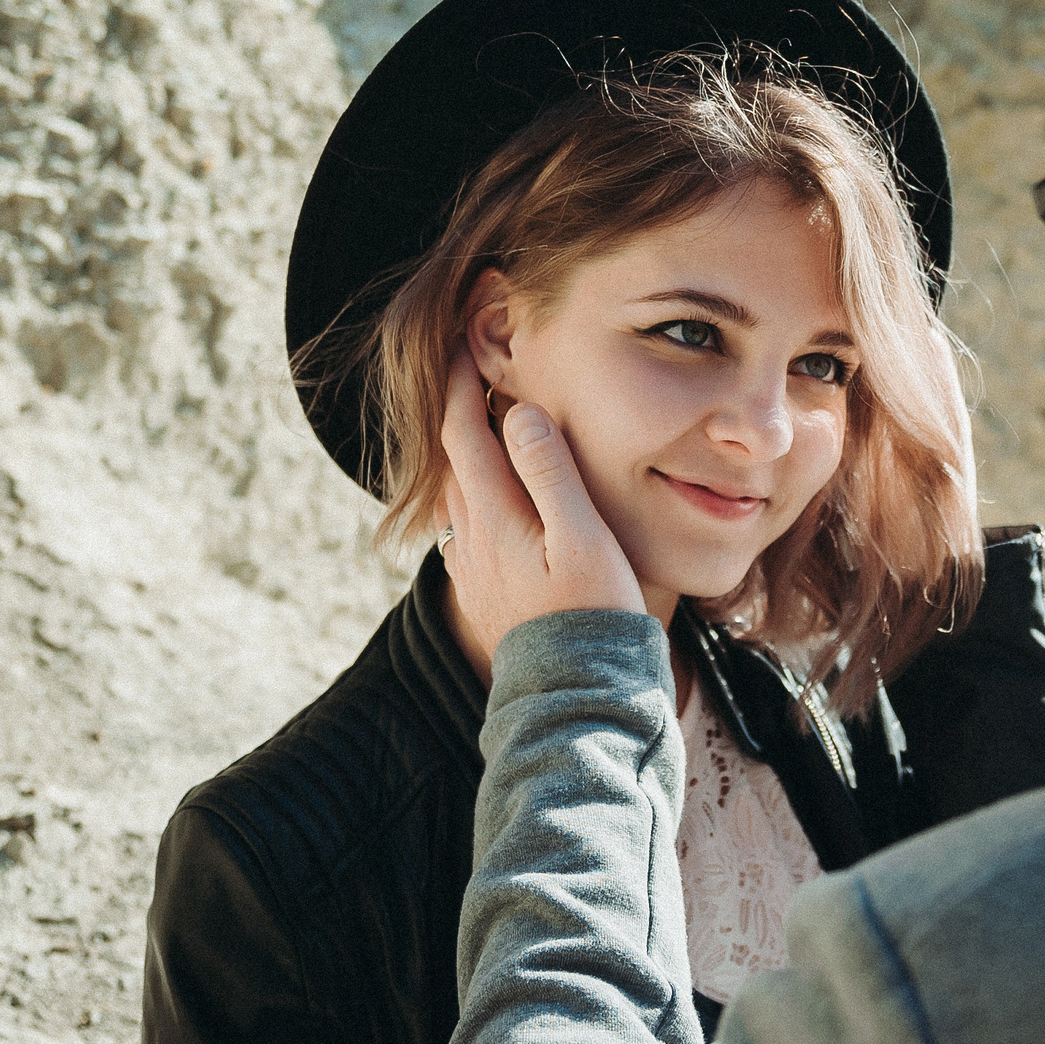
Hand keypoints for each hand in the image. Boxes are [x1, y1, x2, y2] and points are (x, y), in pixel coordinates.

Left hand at [439, 349, 644, 662]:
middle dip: (457, 411)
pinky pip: (464, 525)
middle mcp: (471, 540)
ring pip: (453, 494)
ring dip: (462, 453)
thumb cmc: (594, 616)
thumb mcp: (582, 539)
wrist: (577, 698)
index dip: (460, 384)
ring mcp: (473, 569)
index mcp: (493, 517)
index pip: (461, 433)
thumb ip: (551, 474)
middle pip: (450, 460)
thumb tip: (522, 413)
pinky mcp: (485, 592)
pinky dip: (472, 492)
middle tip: (473, 371)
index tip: (466, 345)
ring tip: (482, 426)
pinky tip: (492, 497)